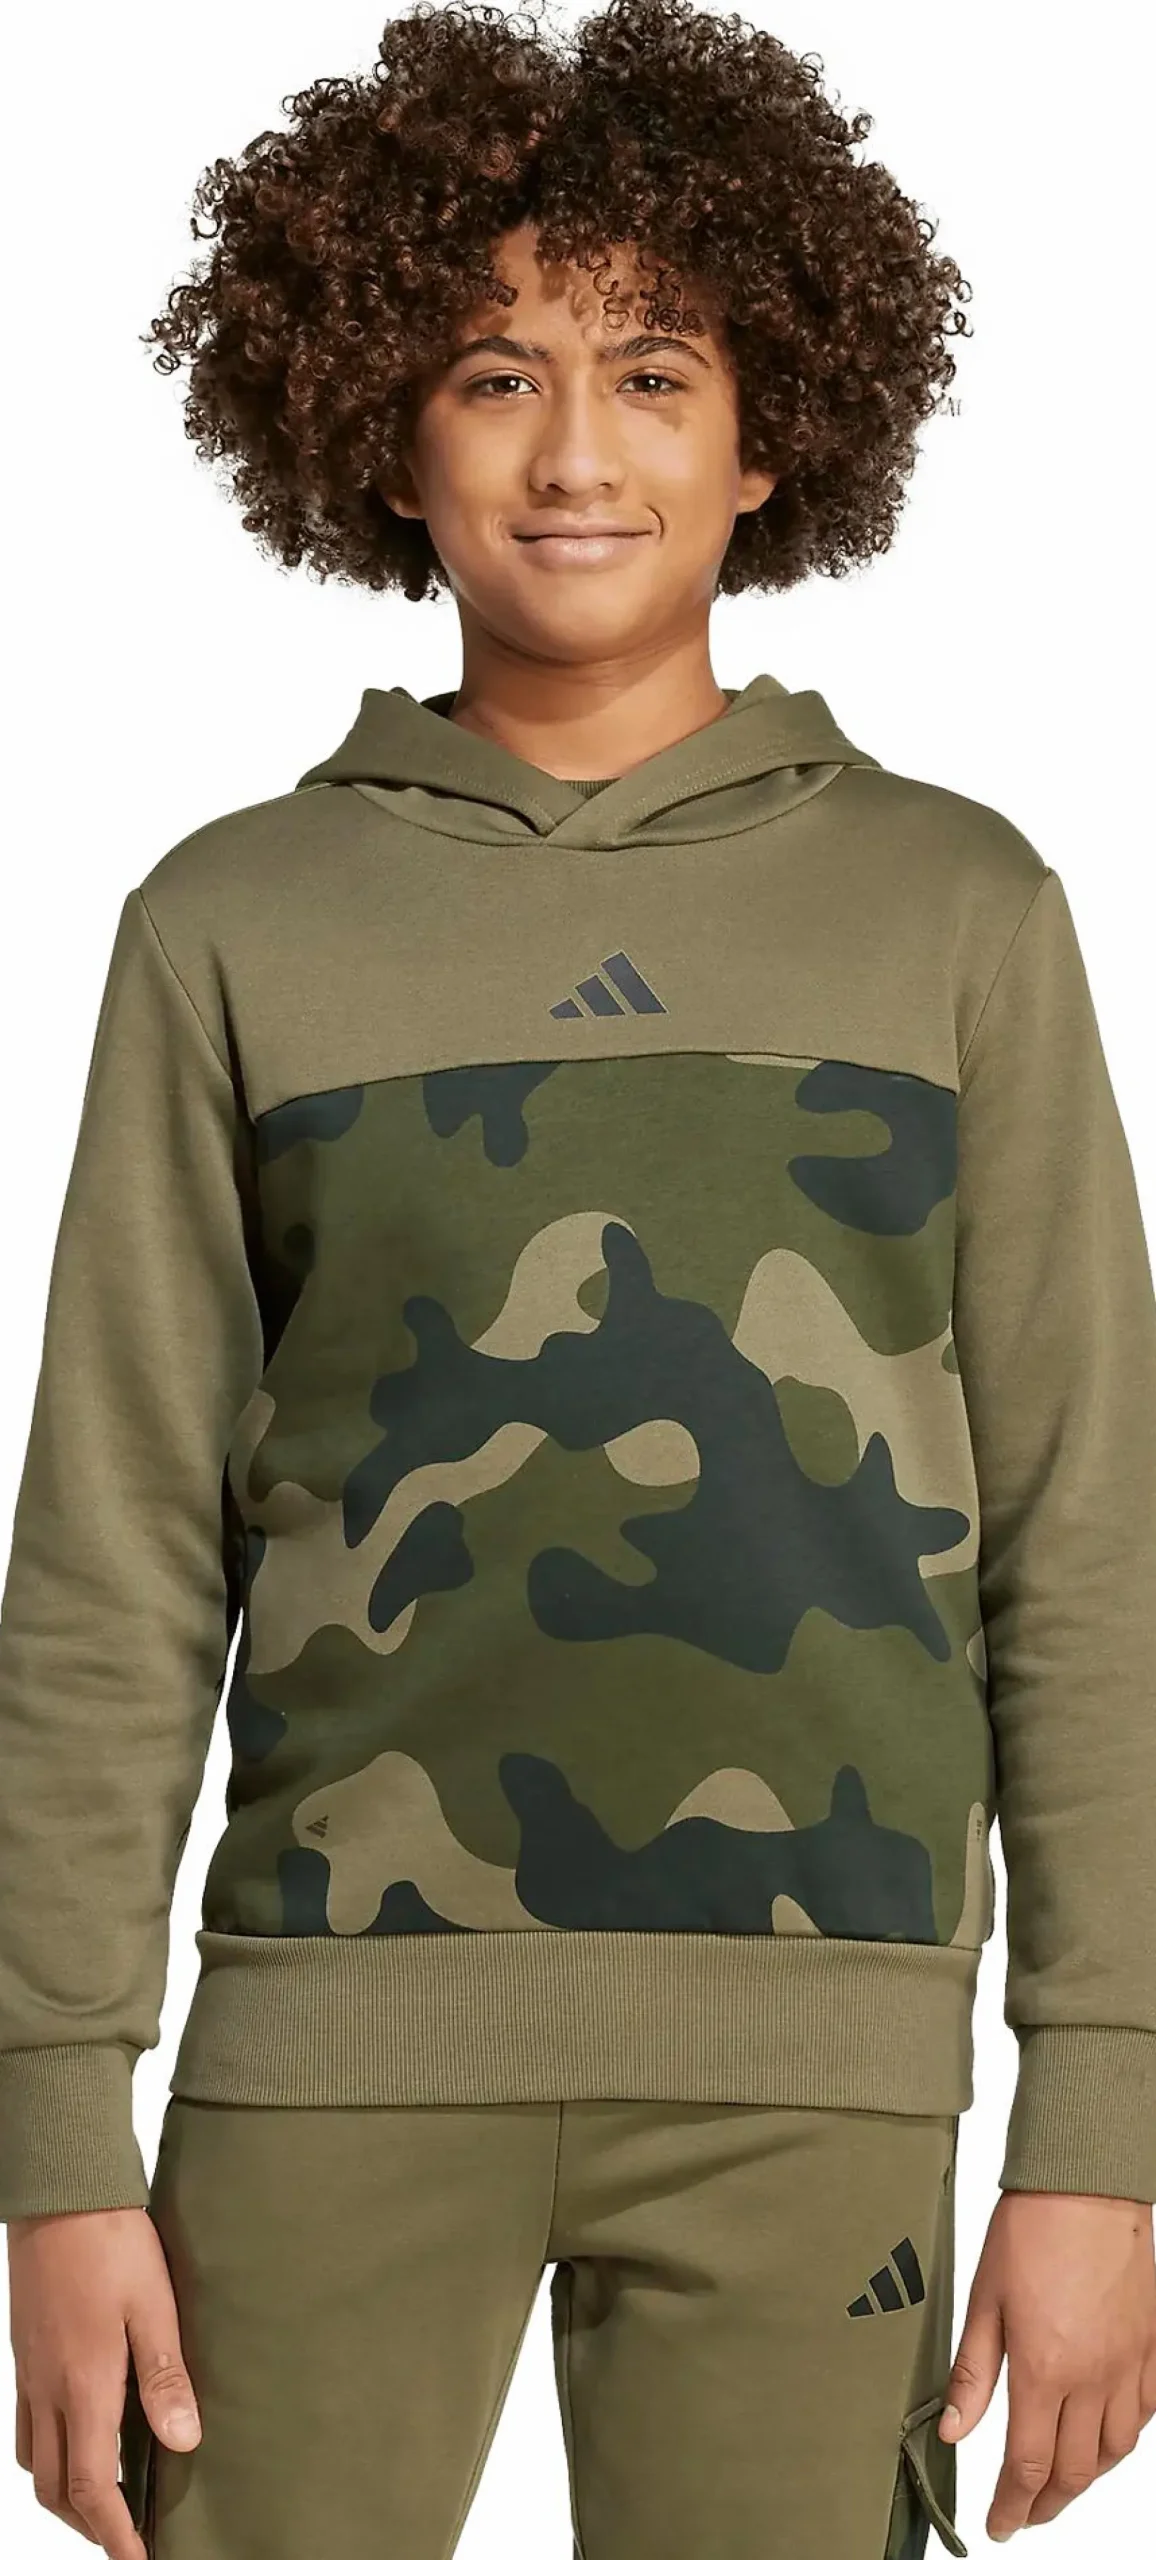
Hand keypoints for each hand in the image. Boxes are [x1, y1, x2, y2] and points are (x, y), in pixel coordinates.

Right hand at [7, 2204, 200, 2556]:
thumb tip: (184, 2444)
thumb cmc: (110, 2242)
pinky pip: (27, 2424)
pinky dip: (50, 2451)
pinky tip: (80, 2435)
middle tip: (127, 2536)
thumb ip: (165, 2377)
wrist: (59, 2194)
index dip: (115, 2535)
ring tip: (107, 2496)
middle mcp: (48, 2389)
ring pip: (36, 2459)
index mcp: (83, 2385)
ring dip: (66, 2492)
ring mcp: (30, 2372)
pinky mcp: (25, 2352)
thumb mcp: (153, 2304)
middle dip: (89, 2524)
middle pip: (56, 2488)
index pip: (93, 2487)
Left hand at [937, 2189, 1155, 2539]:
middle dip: (1047, 2504)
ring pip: (1114, 2449)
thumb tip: (952, 2431)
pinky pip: (1146, 2413)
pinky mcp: (1152, 2345)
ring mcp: (1130, 2364)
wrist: (1088, 2184)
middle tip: (1026, 2514)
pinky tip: (1105, 2435)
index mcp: (1045, 2369)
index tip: (999, 2524)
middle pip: (1074, 2470)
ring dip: (1086, 2477)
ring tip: (1061, 2482)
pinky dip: (1124, 2437)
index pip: (1028, 2465)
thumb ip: (972, 2372)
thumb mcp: (984, 2298)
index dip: (1012, 2505)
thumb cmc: (1032, 2229)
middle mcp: (1094, 2377)